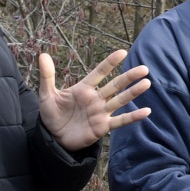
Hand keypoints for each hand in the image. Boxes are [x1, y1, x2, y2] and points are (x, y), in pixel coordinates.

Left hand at [37, 48, 151, 151]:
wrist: (53, 138)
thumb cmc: (52, 115)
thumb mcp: (46, 95)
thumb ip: (47, 76)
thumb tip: (43, 55)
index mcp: (84, 89)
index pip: (99, 73)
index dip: (110, 63)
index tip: (122, 52)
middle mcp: (96, 99)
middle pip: (115, 85)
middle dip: (129, 77)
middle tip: (144, 68)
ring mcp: (101, 112)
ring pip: (120, 100)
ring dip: (133, 92)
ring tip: (146, 83)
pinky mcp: (103, 126)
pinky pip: (120, 121)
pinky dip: (133, 117)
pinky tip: (146, 111)